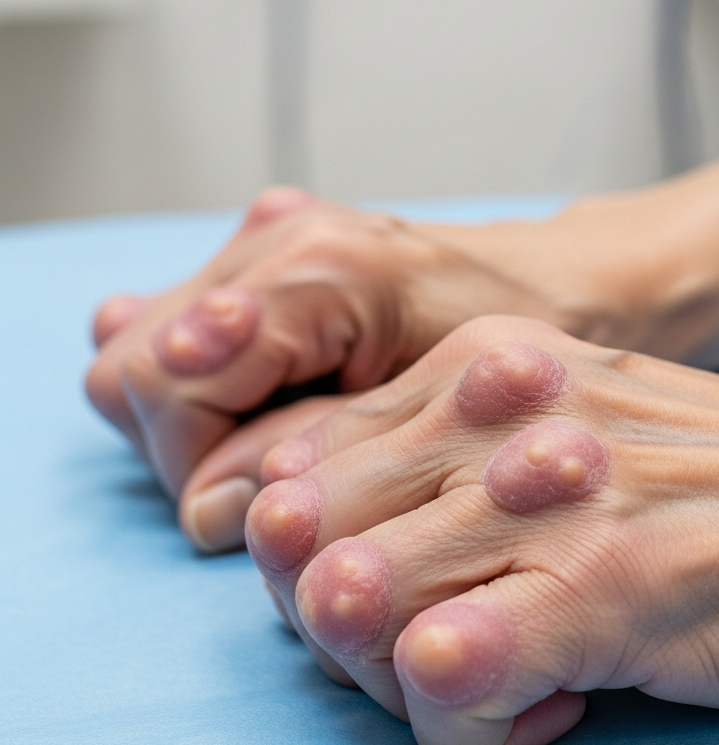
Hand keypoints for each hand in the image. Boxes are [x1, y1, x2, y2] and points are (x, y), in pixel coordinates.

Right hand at [85, 188, 574, 550]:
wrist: (562, 286)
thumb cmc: (514, 352)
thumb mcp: (421, 419)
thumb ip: (306, 459)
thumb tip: (205, 508)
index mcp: (312, 270)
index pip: (163, 383)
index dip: (194, 464)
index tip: (258, 506)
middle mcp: (274, 238)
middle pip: (130, 364)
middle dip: (182, 442)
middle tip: (271, 473)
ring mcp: (267, 236)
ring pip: (140, 347)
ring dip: (192, 414)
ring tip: (283, 434)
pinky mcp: (272, 253)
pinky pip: (186, 328)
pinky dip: (210, 378)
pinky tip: (277, 394)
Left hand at [244, 315, 718, 744]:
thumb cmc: (697, 475)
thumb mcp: (552, 417)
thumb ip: (436, 450)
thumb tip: (309, 518)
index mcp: (475, 366)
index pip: (305, 465)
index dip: (316, 551)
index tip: (387, 594)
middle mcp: (497, 415)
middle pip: (310, 538)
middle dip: (331, 623)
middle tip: (424, 652)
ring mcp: (547, 497)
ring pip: (349, 606)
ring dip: (390, 677)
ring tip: (486, 681)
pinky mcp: (602, 587)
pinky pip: (444, 673)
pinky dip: (463, 723)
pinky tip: (537, 708)